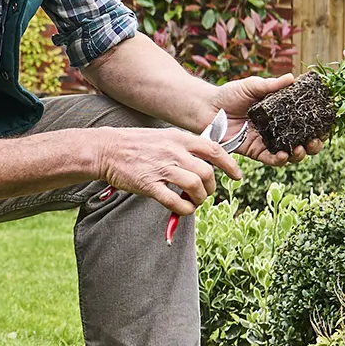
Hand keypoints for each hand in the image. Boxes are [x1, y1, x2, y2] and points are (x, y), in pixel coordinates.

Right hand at [92, 125, 241, 216]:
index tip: (237, 176)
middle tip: (206, 192)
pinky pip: (175, 201)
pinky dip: (184, 209)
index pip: (214, 150)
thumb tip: (205, 163)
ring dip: (199, 198)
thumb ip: (184, 147)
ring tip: (193, 201)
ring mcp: (161, 168)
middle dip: (212, 187)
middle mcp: (173, 152)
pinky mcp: (149, 185)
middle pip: (207, 172)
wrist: (107, 149)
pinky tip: (182, 208)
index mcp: (179, 138)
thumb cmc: (135, 145)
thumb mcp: (164, 136)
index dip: (230, 165)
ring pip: (195, 186)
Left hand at [208, 74, 313, 163]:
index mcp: (281, 114)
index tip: (326, 125)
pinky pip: (271, 159)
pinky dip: (280, 159)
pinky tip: (285, 155)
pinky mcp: (254, 151)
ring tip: (302, 148)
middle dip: (314, 144)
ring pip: (290, 154)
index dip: (318, 126)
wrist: (207, 106)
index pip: (305, 123)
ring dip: (300, 154)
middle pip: (303, 142)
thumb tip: (293, 78)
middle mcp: (277, 130)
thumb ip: (273, 85)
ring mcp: (266, 142)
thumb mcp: (253, 86)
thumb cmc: (230, 94)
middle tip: (316, 140)